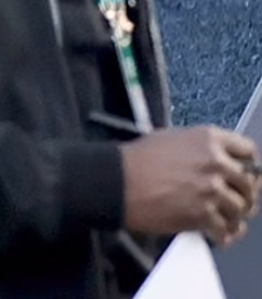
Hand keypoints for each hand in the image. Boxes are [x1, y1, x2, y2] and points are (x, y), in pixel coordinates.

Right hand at [122, 126, 260, 246]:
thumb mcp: (174, 137)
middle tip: (238, 199)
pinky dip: (225, 234)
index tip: (245, 173)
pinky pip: (226, 230)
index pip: (249, 151)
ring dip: (236, 215)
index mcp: (209, 138)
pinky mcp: (203, 215)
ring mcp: (212, 190)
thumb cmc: (141, 157)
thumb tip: (216, 158)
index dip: (249, 164)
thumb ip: (202, 147)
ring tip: (228, 218)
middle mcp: (216, 163)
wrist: (122, 181)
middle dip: (245, 193)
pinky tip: (218, 233)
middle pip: (250, 183)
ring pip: (242, 209)